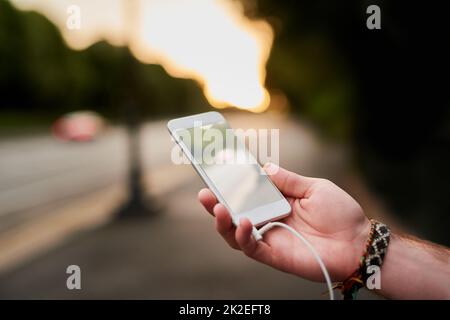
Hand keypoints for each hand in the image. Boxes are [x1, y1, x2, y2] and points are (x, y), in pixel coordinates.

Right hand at [198, 163, 370, 281]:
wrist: (358, 242)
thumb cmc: (340, 213)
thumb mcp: (314, 187)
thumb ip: (288, 180)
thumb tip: (264, 166)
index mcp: (276, 202)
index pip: (247, 193)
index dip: (231, 183)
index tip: (216, 169)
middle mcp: (268, 220)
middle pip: (234, 213)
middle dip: (215, 203)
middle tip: (204, 191)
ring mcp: (269, 238)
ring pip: (235, 233)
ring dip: (222, 221)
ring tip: (216, 207)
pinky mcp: (274, 255)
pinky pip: (251, 248)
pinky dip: (242, 236)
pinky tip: (242, 222)